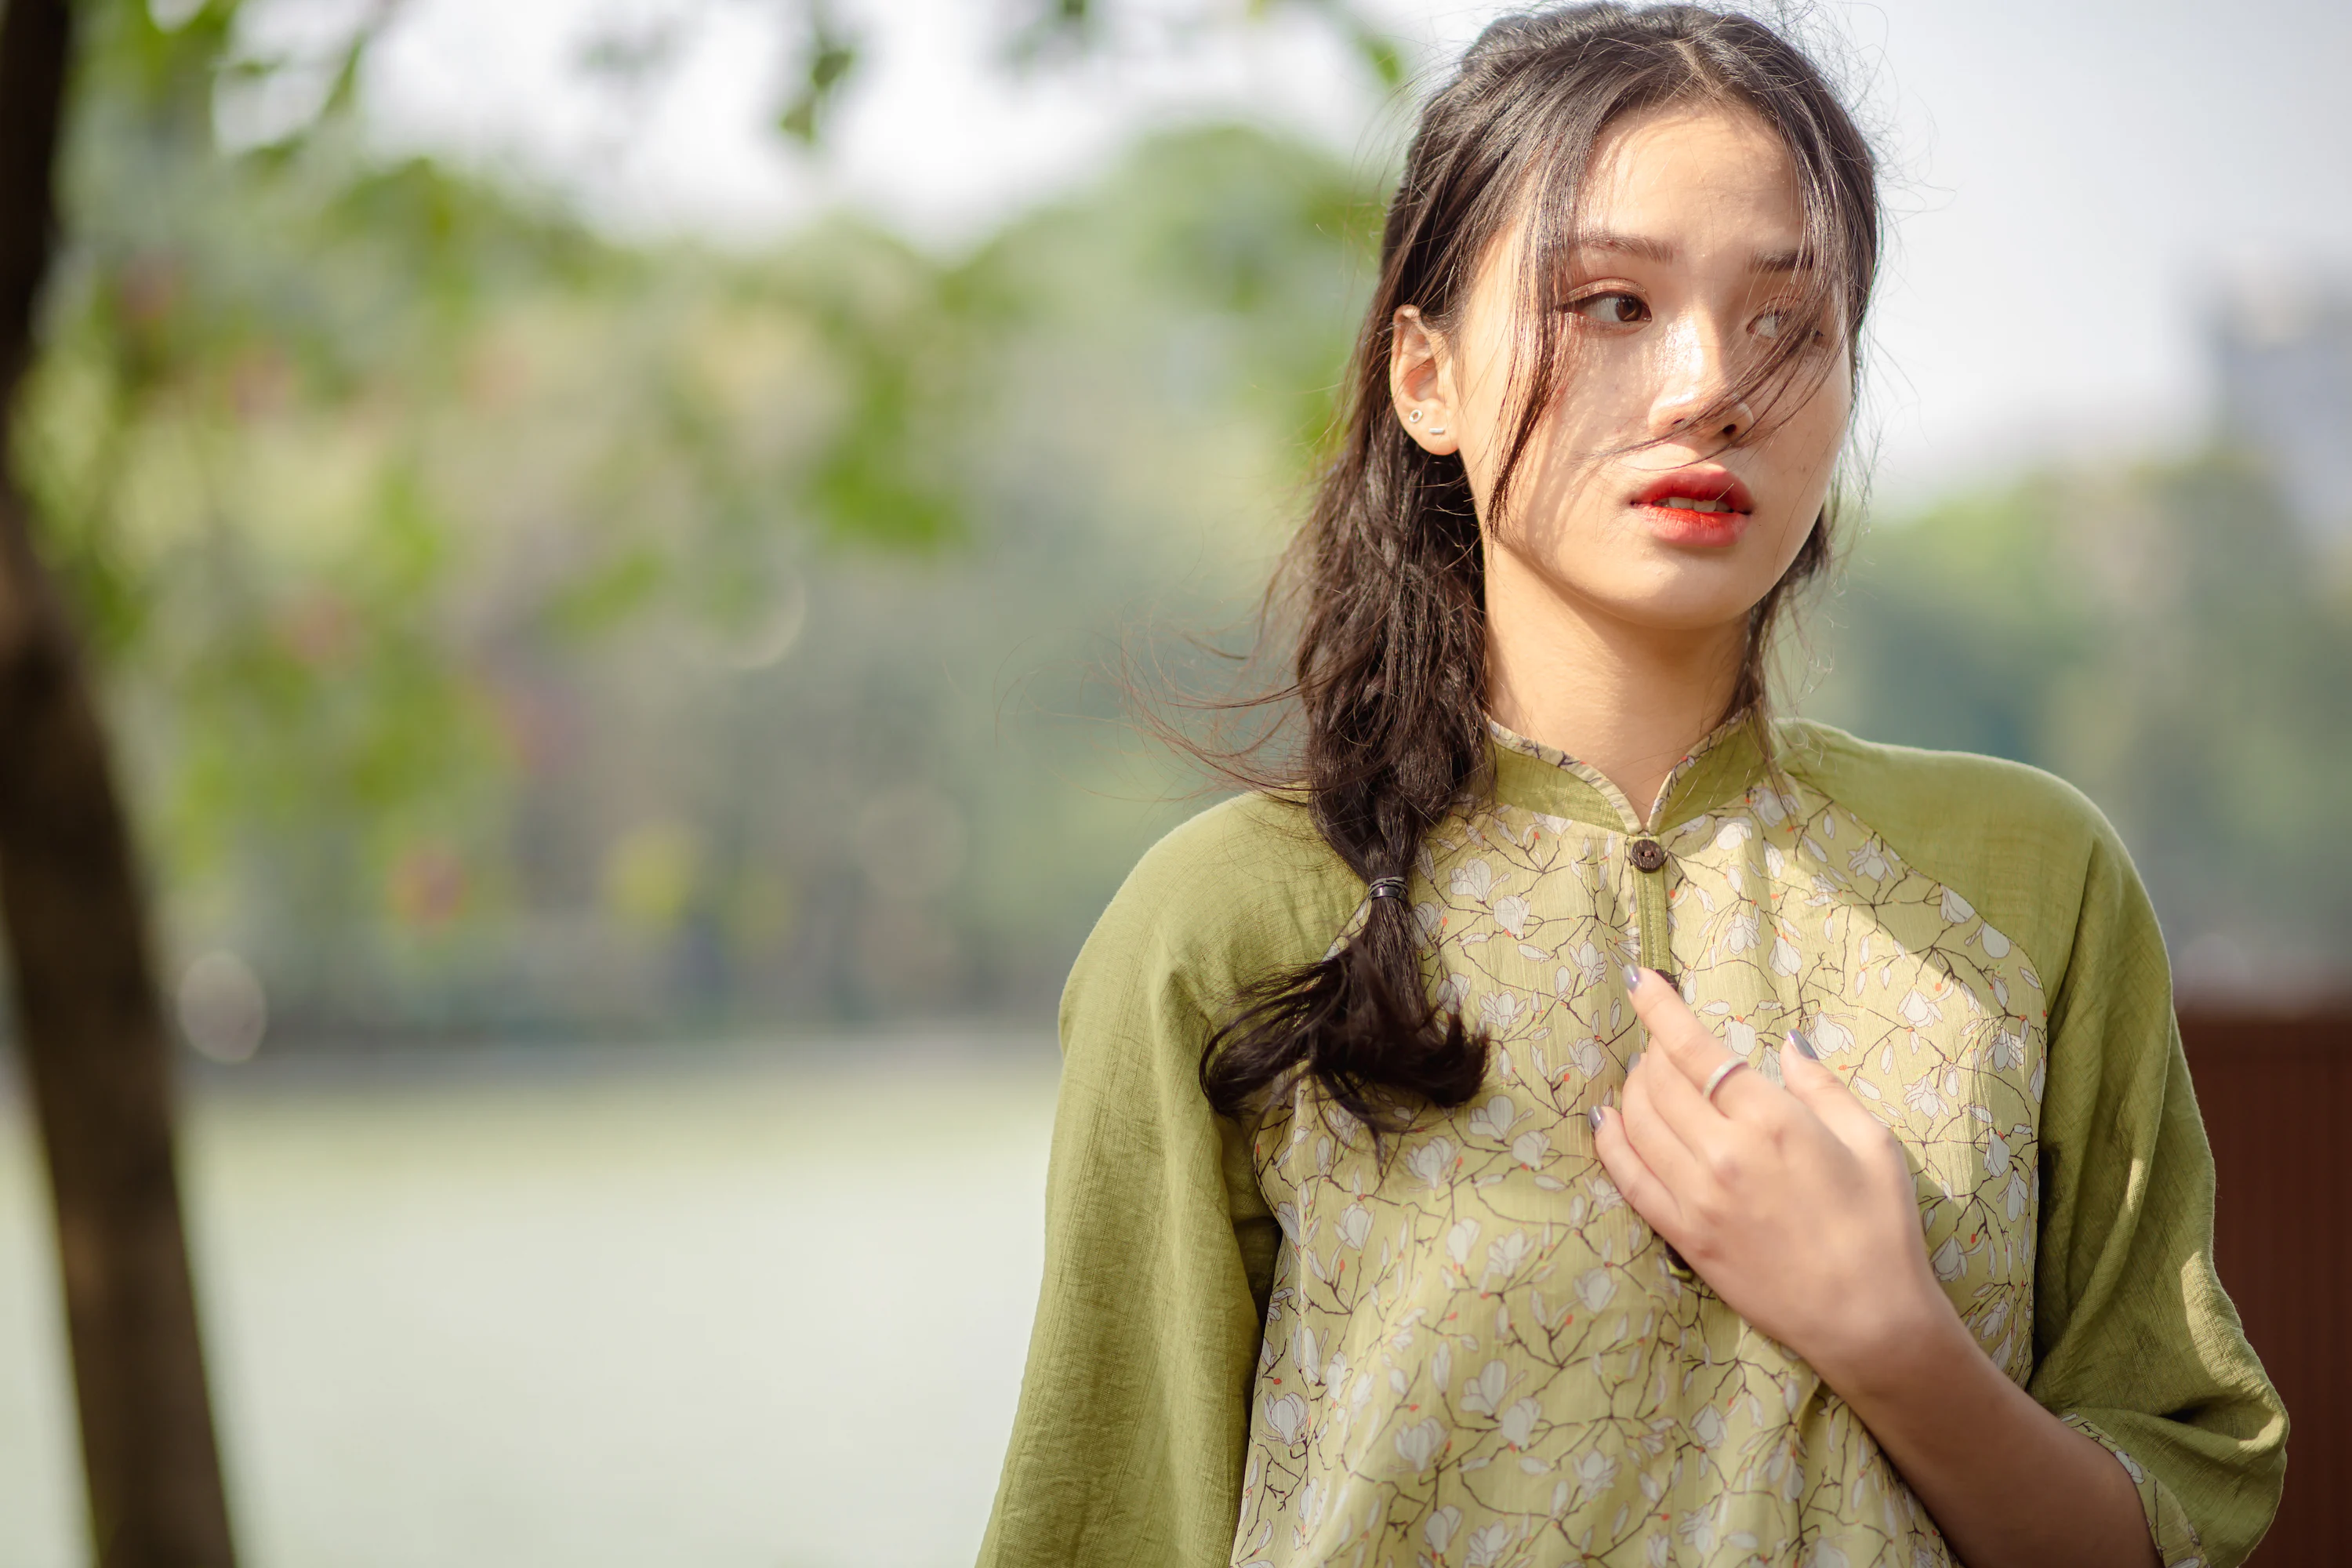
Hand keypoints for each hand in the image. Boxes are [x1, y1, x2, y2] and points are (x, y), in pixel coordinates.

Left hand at [1591, 967, 1954, 1391]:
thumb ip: (1823, 1088)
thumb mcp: (1874, 1143)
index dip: (1660, 1009)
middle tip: (1663, 1043)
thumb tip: (1788, 1046)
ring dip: (1632, 1089)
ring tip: (1646, 1077)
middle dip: (1652, 1050)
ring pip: (1636, 1122)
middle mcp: (1724, 1153)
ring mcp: (1697, 1198)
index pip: (1696, 1049)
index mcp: (1773, 1121)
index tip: (1639, 980)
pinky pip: (1627, 1178)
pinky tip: (1608, 1122)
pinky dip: (1611, 1142)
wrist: (1870, 1321)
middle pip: (1658, 1081)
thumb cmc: (1882, 1229)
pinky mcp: (1683, 1236)